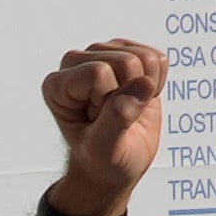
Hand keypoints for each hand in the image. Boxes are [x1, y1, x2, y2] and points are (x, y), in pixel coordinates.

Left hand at [39, 36, 166, 215]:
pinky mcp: (127, 52)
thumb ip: (116, 120)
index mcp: (57, 85)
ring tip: (127, 108)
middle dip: (130, 94)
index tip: (99, 120)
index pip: (99, 73)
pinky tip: (138, 98)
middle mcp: (75, 63)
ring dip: (145, 89)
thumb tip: (142, 85)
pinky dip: (156, 84)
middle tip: (115, 115)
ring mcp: (102, 54)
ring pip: (145, 58)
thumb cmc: (101, 160)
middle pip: (126, 62)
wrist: (116, 162)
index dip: (110, 101)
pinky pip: (158, 60)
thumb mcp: (104, 150)